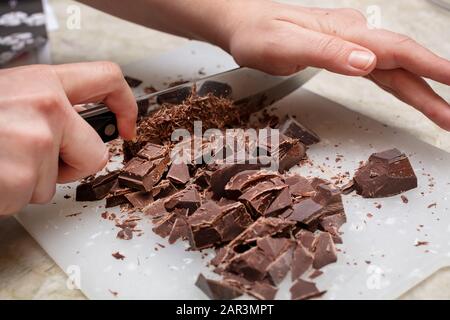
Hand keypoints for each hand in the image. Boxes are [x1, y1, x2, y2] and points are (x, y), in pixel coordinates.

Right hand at [0, 62, 136, 214]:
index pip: (107, 78)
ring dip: (29, 181)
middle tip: (33, 160)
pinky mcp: (21, 176)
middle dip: (70, 167)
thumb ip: (46, 107)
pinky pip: (29, 199)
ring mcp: (35, 142)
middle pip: (95, 154)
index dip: (126, 104)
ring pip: (57, 182)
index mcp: (43, 82)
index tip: (127, 126)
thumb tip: (77, 127)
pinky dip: (8, 197)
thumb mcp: (10, 98)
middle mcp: (46, 107)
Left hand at [223, 0, 449, 129]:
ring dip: (420, 92)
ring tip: (442, 113)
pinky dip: (399, 84)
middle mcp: (353, 36)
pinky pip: (379, 70)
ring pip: (394, 70)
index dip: (431, 66)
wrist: (243, 24)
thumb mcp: (285, 44)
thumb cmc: (258, 33)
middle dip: (432, 90)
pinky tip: (411, 92)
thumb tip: (367, 62)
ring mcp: (349, 44)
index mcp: (345, 32)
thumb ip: (327, 52)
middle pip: (403, 64)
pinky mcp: (342, 52)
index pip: (397, 49)